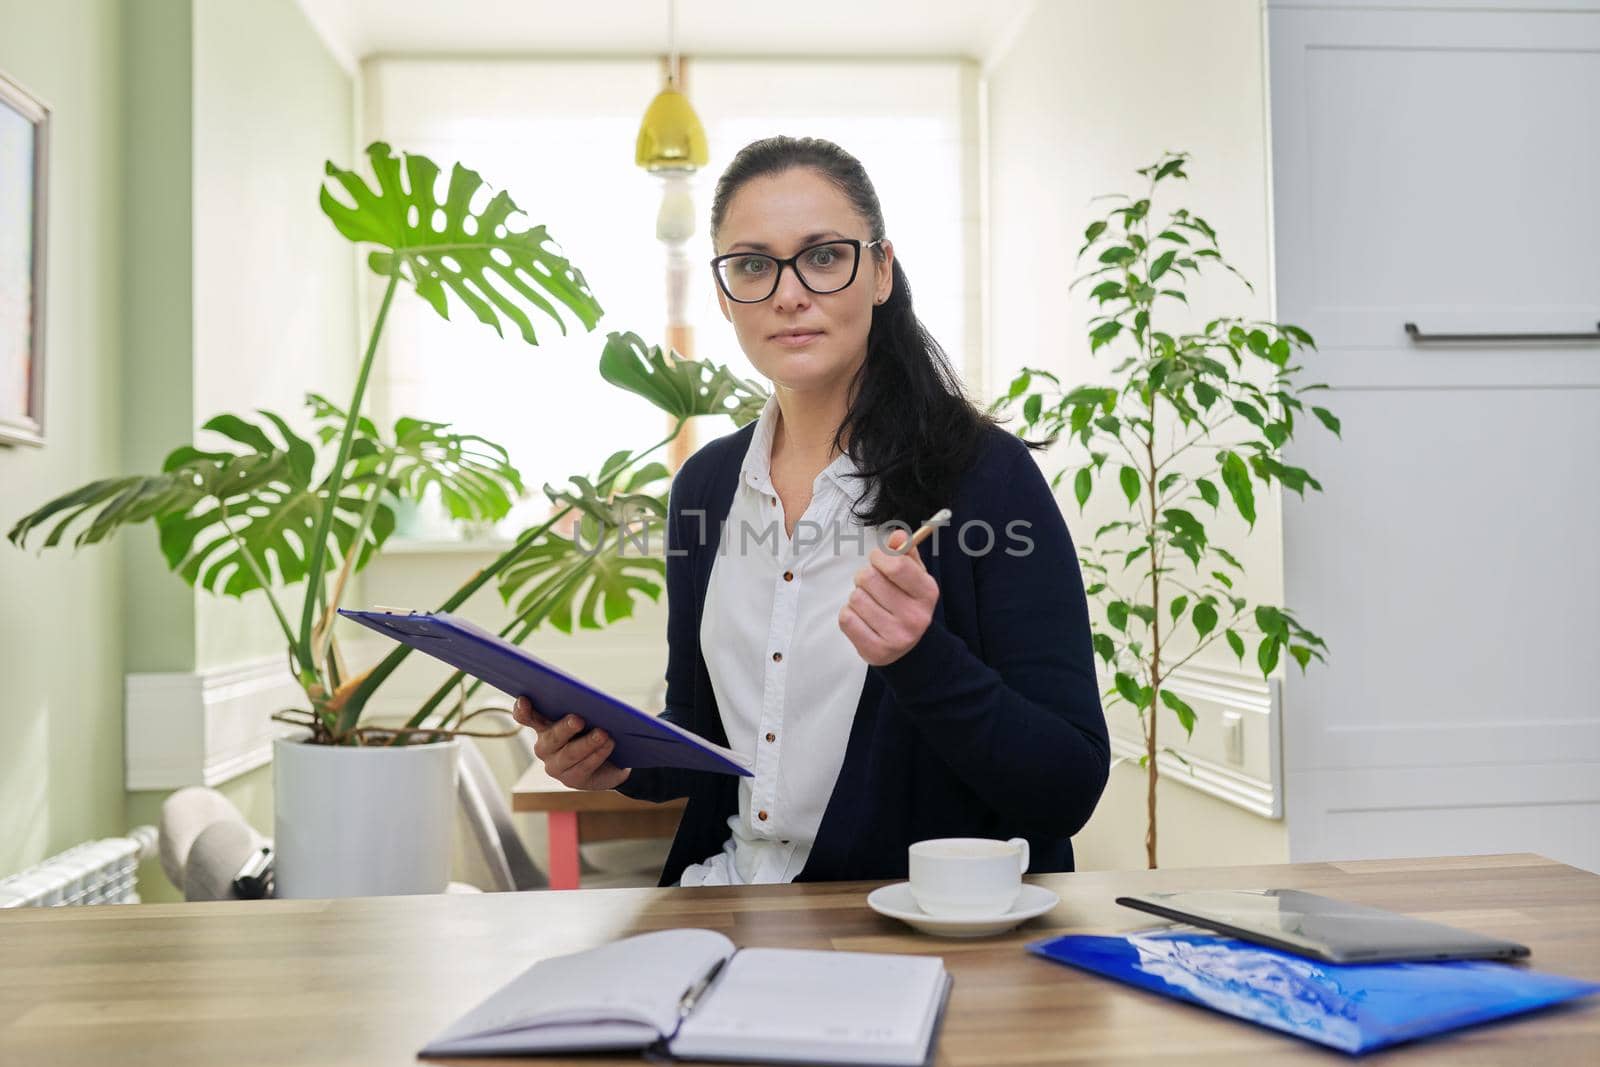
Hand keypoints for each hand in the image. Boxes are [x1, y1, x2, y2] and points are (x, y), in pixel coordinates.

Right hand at [512, 696, 631, 790]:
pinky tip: (609, 745)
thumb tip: (590, 700)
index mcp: (543, 725)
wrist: (611, 761)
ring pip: (570, 754)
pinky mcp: (572, 779)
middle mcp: (545, 747)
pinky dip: (597, 755)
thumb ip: (581, 707)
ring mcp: (556, 766)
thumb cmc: (593, 729)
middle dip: (565, 728)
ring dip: (587, 743)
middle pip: (551, 737)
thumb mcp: (586, 716)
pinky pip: (584, 767)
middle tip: (578, 719)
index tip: (524, 700)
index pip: (525, 717)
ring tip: (603, 734)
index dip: (522, 710)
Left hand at [838, 528, 939, 665]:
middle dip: (865, 576)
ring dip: (857, 596)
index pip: (896, 565)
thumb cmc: (908, 603)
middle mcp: (915, 616)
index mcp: (927, 593)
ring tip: (870, 603)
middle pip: (869, 578)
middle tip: (873, 584)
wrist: (910, 649)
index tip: (879, 559)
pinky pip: (846, 618)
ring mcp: (896, 636)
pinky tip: (863, 618)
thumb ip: (906, 553)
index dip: (880, 556)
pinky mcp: (875, 650)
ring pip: (855, 598)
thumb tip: (897, 536)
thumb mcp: (915, 576)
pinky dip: (849, 614)